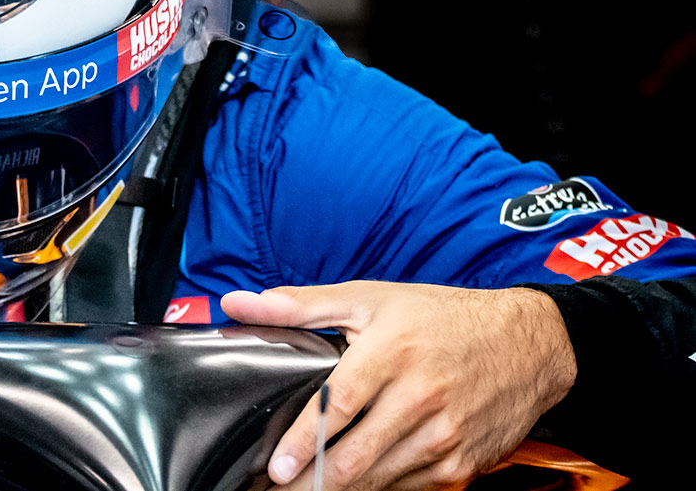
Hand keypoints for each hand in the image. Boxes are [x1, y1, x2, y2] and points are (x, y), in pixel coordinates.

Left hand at [221, 282, 574, 490]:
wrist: (530, 345)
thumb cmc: (442, 318)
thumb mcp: (371, 298)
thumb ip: (300, 305)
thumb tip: (239, 304)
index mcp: (394, 352)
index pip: (338, 405)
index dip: (304, 440)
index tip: (278, 465)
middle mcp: (422, 398)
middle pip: (357, 455)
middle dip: (313, 479)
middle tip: (280, 487)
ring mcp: (445, 435)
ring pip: (380, 478)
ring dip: (341, 489)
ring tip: (304, 489)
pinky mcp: (462, 462)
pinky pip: (408, 486)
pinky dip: (377, 488)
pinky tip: (352, 486)